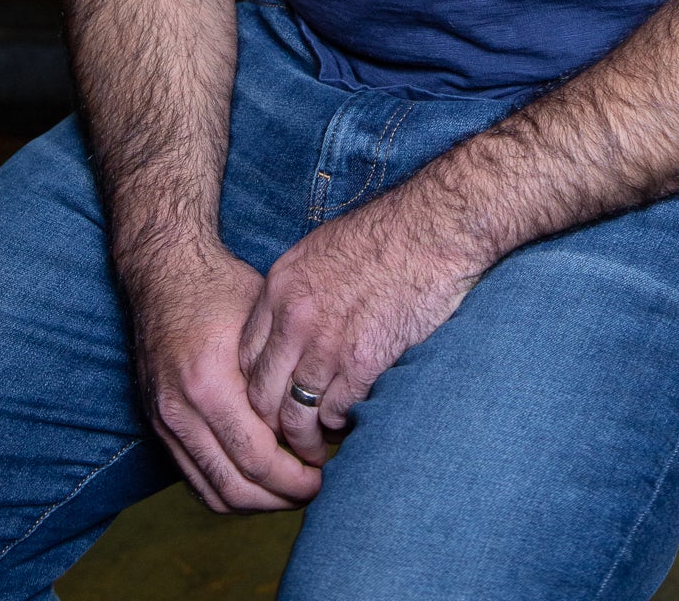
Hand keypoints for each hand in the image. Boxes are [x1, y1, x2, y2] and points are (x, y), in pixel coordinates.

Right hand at [130, 240, 324, 512]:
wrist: (164, 273)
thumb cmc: (221, 289)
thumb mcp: (262, 319)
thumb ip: (282, 373)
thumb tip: (321, 417)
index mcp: (209, 384)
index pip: (257, 457)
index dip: (295, 474)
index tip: (324, 470)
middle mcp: (181, 411)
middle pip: (235, 485)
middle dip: (279, 497)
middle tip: (313, 488)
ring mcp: (165, 421)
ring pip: (213, 491)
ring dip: (255, 502)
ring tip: (289, 490)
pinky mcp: (159, 424)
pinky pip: (194, 478)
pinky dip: (227, 489)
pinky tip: (257, 479)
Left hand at [238, 189, 480, 463]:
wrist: (433, 227)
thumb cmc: (387, 233)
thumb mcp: (321, 250)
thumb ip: (299, 292)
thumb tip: (291, 329)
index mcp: (281, 287)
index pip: (245, 356)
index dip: (254, 387)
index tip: (270, 401)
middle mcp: (294, 319)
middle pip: (260, 394)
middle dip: (269, 425)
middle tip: (285, 438)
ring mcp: (326, 343)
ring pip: (295, 415)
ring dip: (304, 439)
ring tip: (314, 451)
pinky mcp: (363, 361)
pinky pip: (336, 412)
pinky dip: (340, 425)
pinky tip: (349, 424)